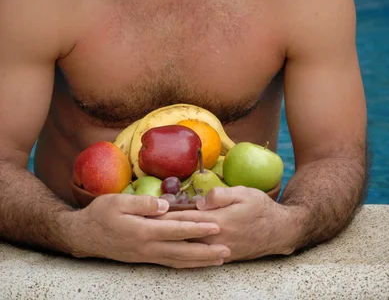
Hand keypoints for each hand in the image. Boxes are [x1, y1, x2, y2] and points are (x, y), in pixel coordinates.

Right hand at [66, 194, 230, 267]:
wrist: (83, 235)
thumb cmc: (101, 213)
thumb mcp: (118, 201)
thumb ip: (143, 203)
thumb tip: (166, 204)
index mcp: (143, 230)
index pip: (176, 229)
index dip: (197, 228)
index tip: (216, 225)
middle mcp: (147, 247)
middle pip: (182, 251)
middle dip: (206, 251)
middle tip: (227, 250)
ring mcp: (146, 255)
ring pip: (178, 261)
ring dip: (200, 260)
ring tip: (219, 259)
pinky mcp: (144, 258)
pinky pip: (169, 263)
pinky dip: (186, 263)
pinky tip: (196, 261)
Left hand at [156, 186, 295, 261]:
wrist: (279, 231)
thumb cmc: (261, 207)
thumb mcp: (243, 193)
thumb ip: (221, 195)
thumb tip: (200, 201)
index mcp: (219, 221)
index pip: (187, 218)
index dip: (168, 215)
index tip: (151, 211)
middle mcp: (216, 239)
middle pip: (184, 235)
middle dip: (164, 230)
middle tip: (144, 226)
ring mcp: (219, 251)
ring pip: (189, 250)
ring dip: (171, 244)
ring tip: (153, 239)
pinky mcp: (223, 257)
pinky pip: (199, 258)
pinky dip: (184, 255)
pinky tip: (173, 253)